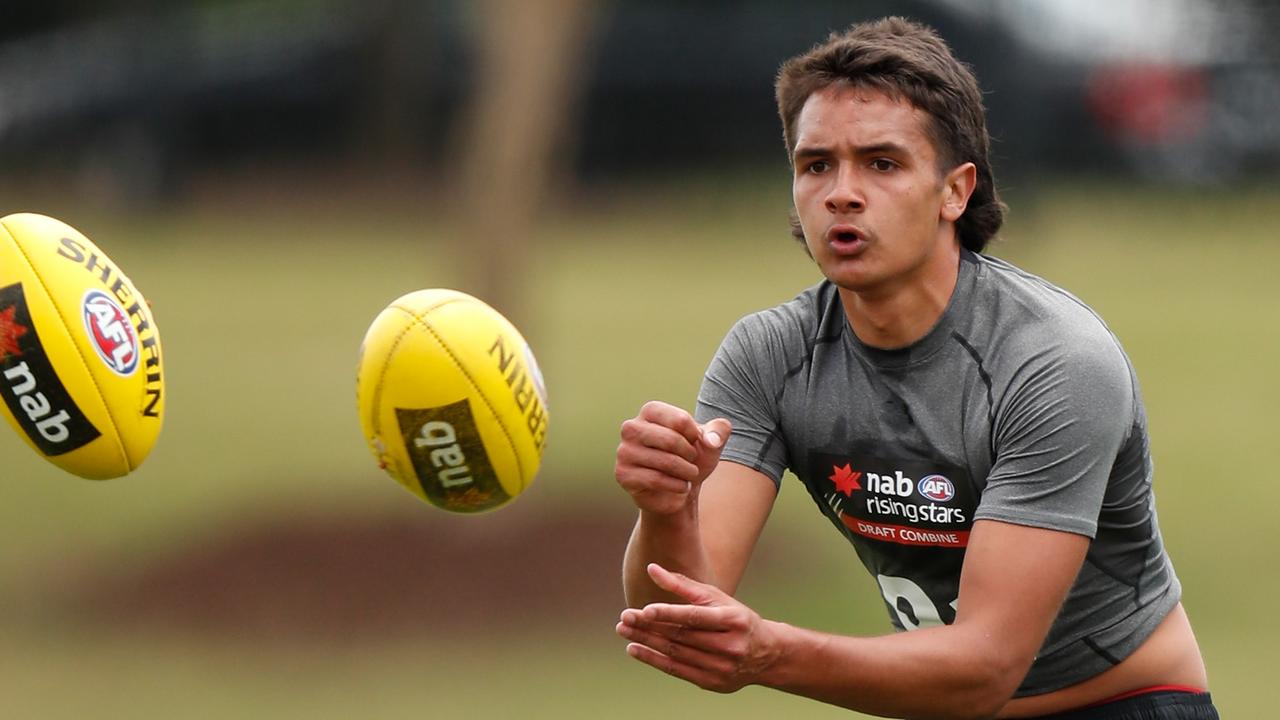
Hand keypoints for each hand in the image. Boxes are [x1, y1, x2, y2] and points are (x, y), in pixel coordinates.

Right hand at [615, 401, 730, 514]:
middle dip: (690, 454)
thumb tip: (712, 440)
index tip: (694, 442)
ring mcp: (624, 451)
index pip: (680, 420)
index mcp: (650, 411)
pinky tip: (681, 487)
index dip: (695, 435)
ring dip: (686, 472)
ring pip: (664, 461)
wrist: (677, 489)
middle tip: (692, 461)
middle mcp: (632, 427)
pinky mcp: (623, 474)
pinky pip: (655, 480)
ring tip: (690, 474)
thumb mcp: (710, 442)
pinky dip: (676, 485)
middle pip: (671, 439)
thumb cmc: (691, 459)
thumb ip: (719, 431)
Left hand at [615, 563, 781, 692]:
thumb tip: (651, 569)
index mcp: (733, 620)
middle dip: (649, 627)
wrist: (766, 654)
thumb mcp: (716, 598)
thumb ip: (682, 585)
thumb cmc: (735, 618)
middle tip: (625, 617)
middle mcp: (730, 645)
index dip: (668, 613)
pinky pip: (676, 670)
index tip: (644, 609)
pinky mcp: (713, 683)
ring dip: (646, 642)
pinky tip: (635, 649)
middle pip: (681, 636)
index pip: (695, 617)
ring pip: (676, 653)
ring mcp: (722, 667)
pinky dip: (653, 659)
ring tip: (624, 630)